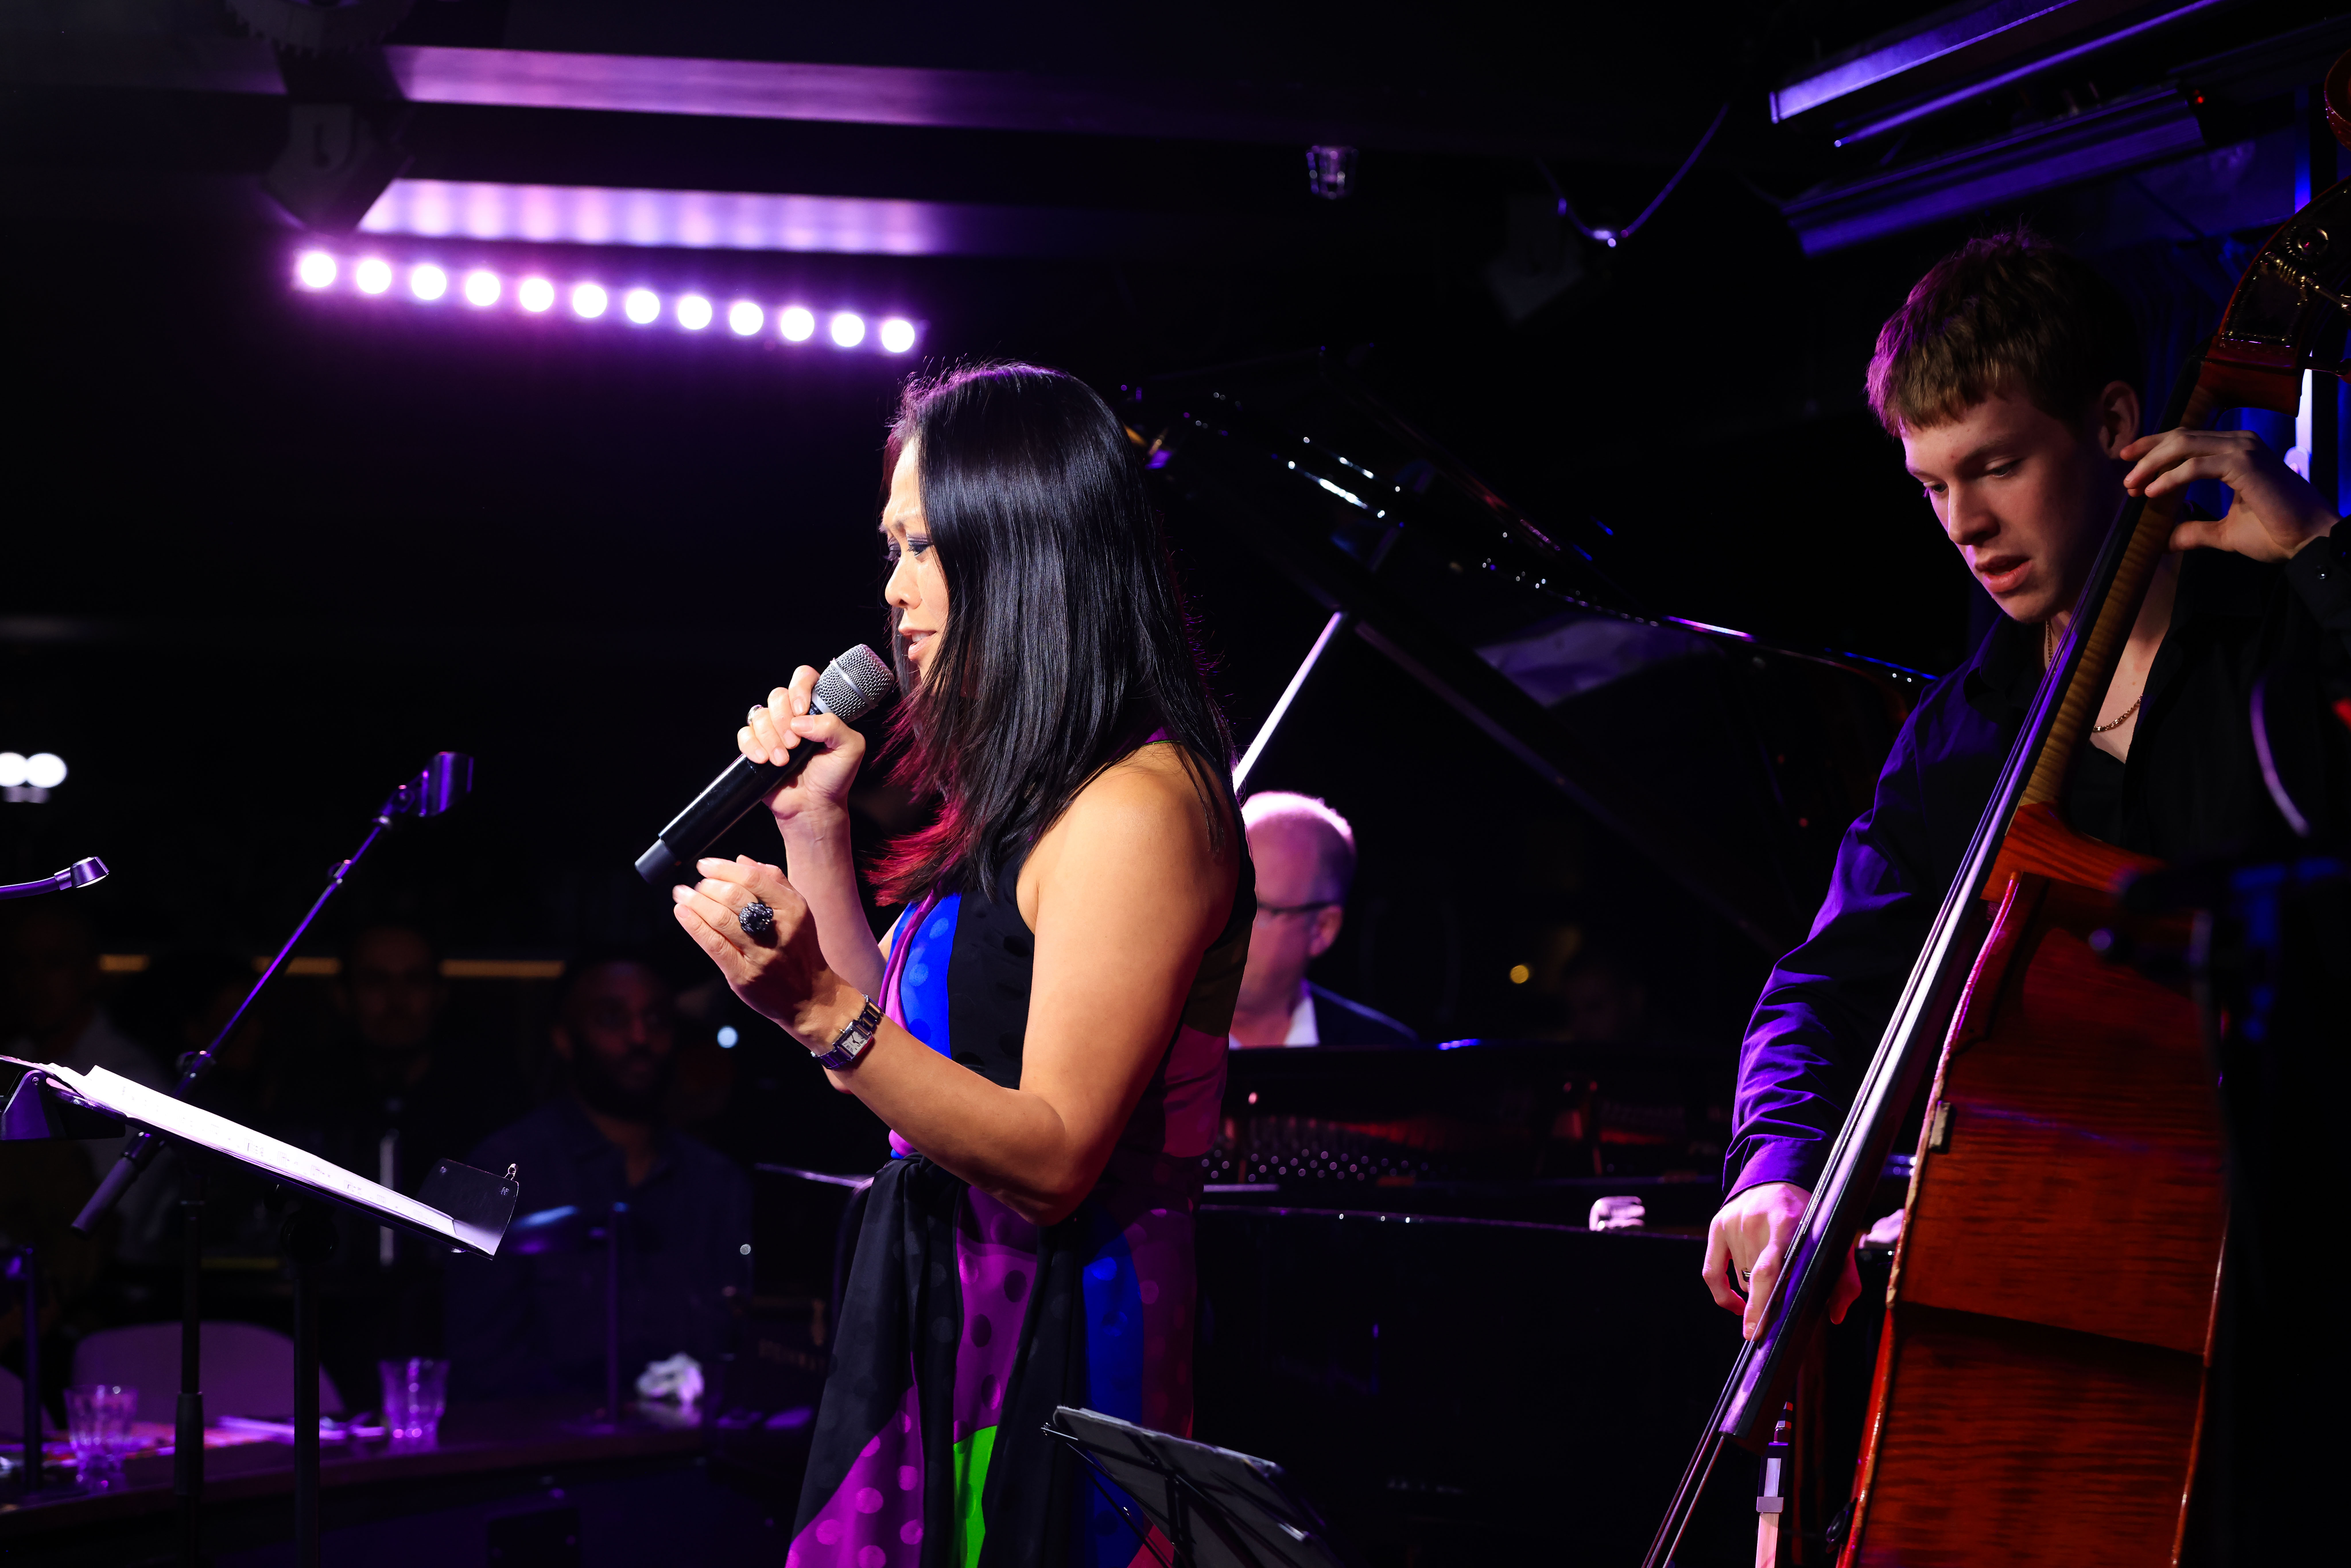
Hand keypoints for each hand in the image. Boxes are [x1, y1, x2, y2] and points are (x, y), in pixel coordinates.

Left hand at [671, 856, 856, 1047]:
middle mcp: (779, 930)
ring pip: (720, 919)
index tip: (705, 865)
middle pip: (734, 897)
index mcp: (793, 909)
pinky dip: (695, 926)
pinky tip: (683, 913)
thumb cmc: (799, 951)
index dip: (724, 868)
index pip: (754, 879)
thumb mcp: (798, 913)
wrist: (810, 997)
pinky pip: (715, 945)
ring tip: (682, 895)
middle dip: (708, 886)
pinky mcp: (744, 975)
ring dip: (695, 902)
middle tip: (696, 884)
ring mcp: (761, 955)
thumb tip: (742, 860)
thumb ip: (774, 884)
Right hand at [740, 665, 865, 834]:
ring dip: (771, 739)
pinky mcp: (756, 746)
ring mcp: (773, 731)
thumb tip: (801, 721)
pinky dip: (752, 746)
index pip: (804, 678)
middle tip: (796, 745)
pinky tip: (764, 760)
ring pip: (760, 715)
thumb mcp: (850, 749)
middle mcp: (793, 716)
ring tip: (784, 761)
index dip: (800, 688)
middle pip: (777, 694)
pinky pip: (744, 734)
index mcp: (816, 710)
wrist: (814, 806)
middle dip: (784, 720)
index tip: (802, 710)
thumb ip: (834, 726)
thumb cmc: (834, 778)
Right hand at [1702, 1181, 1861, 1341]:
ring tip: (1773, 1277)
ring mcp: (1733, 1222)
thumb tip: (1835, 1315)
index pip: (1767, 1270)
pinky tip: (1737, 1304)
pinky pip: (1711, 1272)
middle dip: (1766, 1299)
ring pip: (1740, 1279)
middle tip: (1773, 1311)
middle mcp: (1755, 1222)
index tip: (1756, 1331)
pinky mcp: (1718, 1225)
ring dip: (1755, 1289)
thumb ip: (1845, 1279)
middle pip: (1754, 1280)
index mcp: (1786, 1223)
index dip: (1761, 1303)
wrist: (1779, 1178)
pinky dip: (1723, 1294)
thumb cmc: (1811, 1217)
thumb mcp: (1836, 1241)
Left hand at [2119, 427, 2339, 561]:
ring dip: (2152, 464)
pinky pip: (2196, 466)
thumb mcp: (2224, 532)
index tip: (2128, 462)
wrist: (2308, 540)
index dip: (2155, 448)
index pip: (2187, 440)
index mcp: (2236, 453)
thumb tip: (2166, 540)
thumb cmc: (2276, 532)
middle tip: (2124, 473)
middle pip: (2180, 437)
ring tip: (2133, 485)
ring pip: (2184, 446)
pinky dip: (2171, 477)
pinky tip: (2153, 492)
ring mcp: (2243, 451)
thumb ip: (2195, 531)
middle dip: (2147, 452)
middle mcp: (2239, 444)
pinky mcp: (2244, 465)